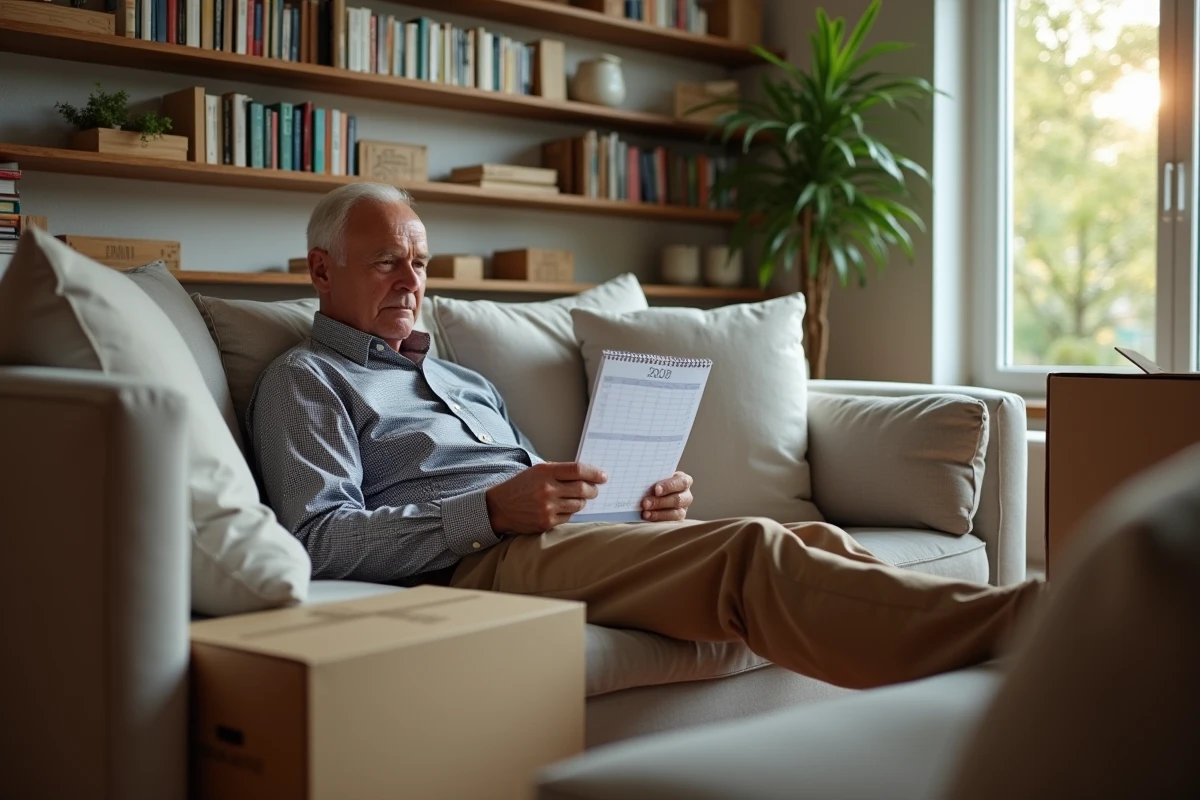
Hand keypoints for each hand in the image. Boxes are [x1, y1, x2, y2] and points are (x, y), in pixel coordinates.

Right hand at [486, 462, 607, 534]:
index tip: (603, 477)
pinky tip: (561, 508)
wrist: (499, 507)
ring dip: (582, 501)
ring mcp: (547, 507)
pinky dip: (569, 512)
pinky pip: (569, 517)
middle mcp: (547, 489)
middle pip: (582, 489)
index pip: (578, 470)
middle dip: (593, 489)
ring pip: (578, 504)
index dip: (594, 473)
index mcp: (545, 472)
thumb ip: (559, 471)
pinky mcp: (546, 522)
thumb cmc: (520, 487)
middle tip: (594, 490)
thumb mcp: (537, 471)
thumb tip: (586, 474)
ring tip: (575, 498)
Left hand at [640, 471, 692, 521]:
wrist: (652, 493)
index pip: (682, 482)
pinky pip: (671, 523)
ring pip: (677, 513)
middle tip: (645, 503)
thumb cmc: (654, 482)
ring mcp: (683, 509)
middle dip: (660, 502)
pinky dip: (658, 520)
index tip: (656, 489)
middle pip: (678, 499)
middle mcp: (686, 495)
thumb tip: (640, 482)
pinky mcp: (677, 520)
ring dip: (659, 514)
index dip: (669, 486)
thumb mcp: (655, 478)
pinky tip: (647, 518)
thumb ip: (653, 479)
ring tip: (645, 513)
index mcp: (684, 480)